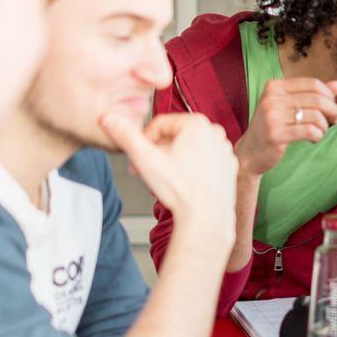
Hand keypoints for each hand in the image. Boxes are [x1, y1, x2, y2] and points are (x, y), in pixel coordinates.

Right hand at [103, 112, 237, 247]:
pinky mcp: (229, 163)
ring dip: (173, 158)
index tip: (139, 160)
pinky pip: (203, 159)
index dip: (145, 142)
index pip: (159, 124)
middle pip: (175, 135)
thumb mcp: (146, 160)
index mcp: (197, 123)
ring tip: (165, 179)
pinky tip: (184, 182)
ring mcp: (224, 148)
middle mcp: (215, 131)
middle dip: (158, 151)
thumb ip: (126, 137)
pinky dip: (192, 167)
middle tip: (147, 171)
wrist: (206, 218)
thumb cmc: (179, 190)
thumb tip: (108, 118)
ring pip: (189, 147)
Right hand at [235, 78, 336, 175]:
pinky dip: (318, 136)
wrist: (249, 153)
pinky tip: (314, 139)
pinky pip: (310, 131)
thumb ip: (313, 94)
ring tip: (320, 132)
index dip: (329, 95)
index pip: (313, 84)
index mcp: (274, 86)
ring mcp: (272, 116)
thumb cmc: (272, 127)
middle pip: (317, 99)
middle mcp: (272, 98)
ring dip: (325, 126)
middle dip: (332, 111)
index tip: (332, 107)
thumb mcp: (289, 106)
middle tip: (334, 120)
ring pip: (316, 116)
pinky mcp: (276, 134)